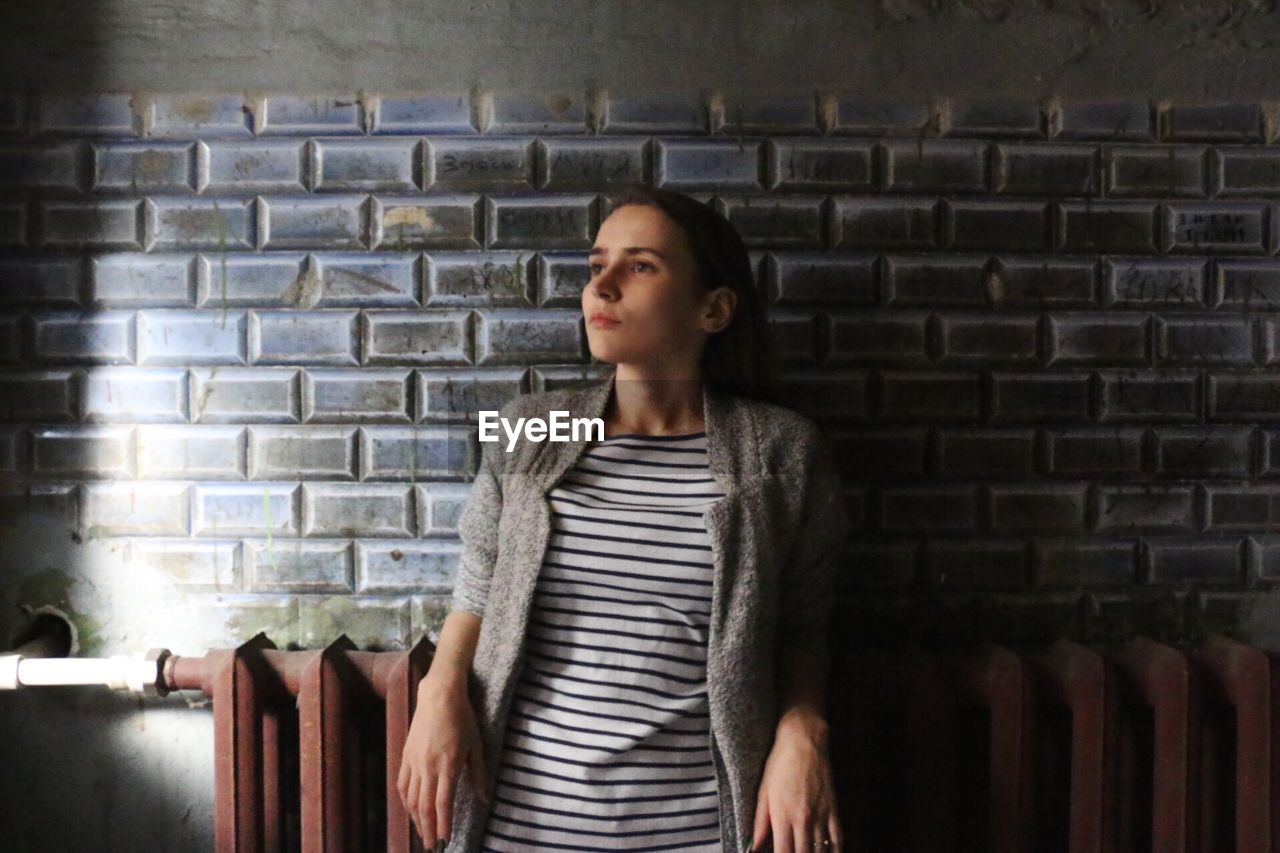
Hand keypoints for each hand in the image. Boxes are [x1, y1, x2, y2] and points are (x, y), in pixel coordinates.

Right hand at [396, 673, 491, 847]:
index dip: (443, 825)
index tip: (444, 841)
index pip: (443, 804)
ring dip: (415, 819)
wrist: (439, 695)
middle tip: (431, 846)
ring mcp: (414, 762)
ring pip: (410, 799)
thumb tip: (484, 799)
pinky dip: (405, 801)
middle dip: (427, 829)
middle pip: (424, 807)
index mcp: (448, 766)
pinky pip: (402, 784)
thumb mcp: (476, 746)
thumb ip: (478, 774)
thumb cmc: (462, 718)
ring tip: (422, 833)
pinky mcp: (405, 755)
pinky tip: (410, 809)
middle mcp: (428, 767)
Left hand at [750, 711, 841, 851]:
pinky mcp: (833, 808)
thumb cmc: (780, 763)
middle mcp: (803, 819)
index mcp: (782, 816)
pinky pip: (837, 837)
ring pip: (820, 850)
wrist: (804, 740)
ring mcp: (820, 814)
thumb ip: (760, 822)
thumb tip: (753, 846)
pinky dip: (835, 850)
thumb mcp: (764, 791)